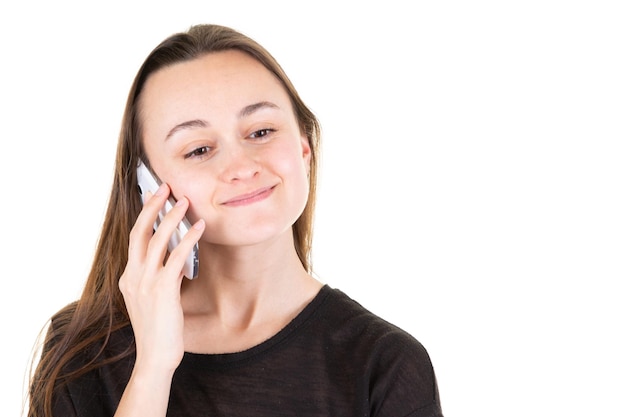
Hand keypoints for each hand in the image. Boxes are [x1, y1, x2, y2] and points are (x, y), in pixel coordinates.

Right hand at [119, 183, 204, 374]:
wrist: (155, 357)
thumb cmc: (159, 329)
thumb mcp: (152, 299)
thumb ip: (158, 277)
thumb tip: (174, 259)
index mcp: (129, 276)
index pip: (134, 238)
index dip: (144, 215)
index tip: (153, 196)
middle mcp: (133, 276)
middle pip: (140, 232)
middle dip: (152, 206)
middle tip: (166, 187)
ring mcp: (145, 283)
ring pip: (157, 240)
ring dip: (171, 217)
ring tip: (185, 201)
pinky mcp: (162, 290)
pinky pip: (175, 258)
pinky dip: (188, 239)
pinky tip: (199, 227)